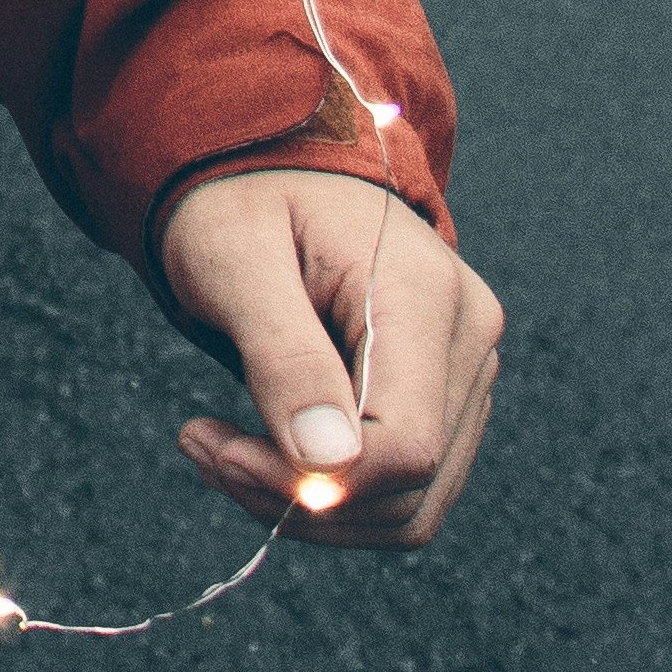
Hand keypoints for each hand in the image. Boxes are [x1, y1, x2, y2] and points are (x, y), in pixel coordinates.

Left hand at [158, 166, 501, 548]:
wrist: (267, 166)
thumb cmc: (240, 199)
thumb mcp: (234, 260)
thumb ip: (283, 356)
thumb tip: (329, 465)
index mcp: (422, 293)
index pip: (406, 444)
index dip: (317, 481)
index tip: (221, 454)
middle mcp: (467, 335)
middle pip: (409, 486)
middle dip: (297, 496)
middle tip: (204, 450)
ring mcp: (465, 369)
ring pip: (410, 505)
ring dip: (308, 505)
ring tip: (219, 450)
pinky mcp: (444, 396)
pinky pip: (401, 487)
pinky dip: (327, 492)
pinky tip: (256, 449)